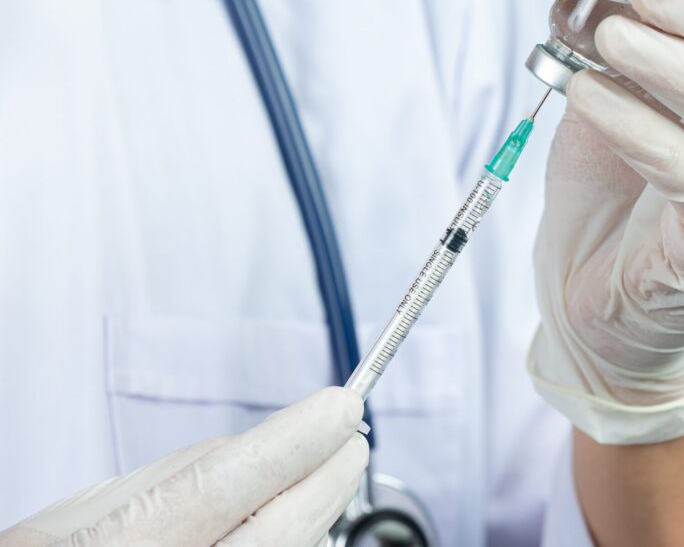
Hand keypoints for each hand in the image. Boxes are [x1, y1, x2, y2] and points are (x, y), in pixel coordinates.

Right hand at [0, 387, 367, 546]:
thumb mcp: (73, 516)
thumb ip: (168, 478)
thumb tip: (253, 444)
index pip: (220, 487)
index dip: (291, 443)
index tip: (338, 407)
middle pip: (274, 535)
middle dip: (326, 481)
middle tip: (353, 434)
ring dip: (316, 512)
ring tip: (334, 468)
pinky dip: (294, 541)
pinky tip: (303, 516)